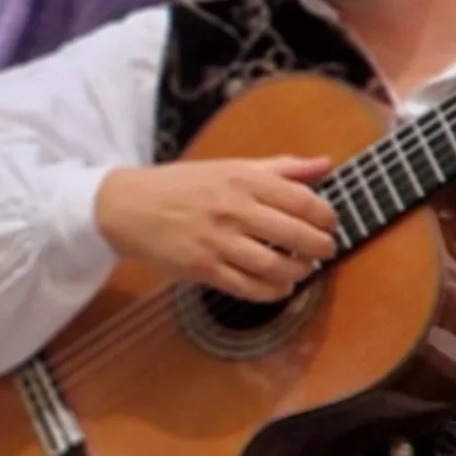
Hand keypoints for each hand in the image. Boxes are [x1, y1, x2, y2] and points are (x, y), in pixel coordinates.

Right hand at [94, 156, 337, 302]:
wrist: (125, 206)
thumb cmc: (180, 185)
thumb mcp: (229, 167)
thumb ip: (280, 168)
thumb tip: (325, 164)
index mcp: (243, 181)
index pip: (303, 201)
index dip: (325, 217)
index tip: (329, 224)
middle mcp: (232, 210)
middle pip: (296, 236)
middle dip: (320, 247)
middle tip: (324, 250)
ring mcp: (216, 241)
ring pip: (275, 266)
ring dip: (298, 272)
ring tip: (301, 269)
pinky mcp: (201, 268)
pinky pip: (247, 287)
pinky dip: (271, 291)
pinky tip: (278, 286)